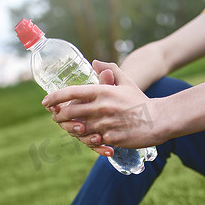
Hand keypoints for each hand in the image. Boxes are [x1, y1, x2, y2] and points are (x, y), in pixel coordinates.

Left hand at [42, 60, 162, 153]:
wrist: (159, 119)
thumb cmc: (140, 100)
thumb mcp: (127, 81)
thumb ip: (110, 70)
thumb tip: (94, 63)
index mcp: (102, 91)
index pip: (71, 92)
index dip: (54, 97)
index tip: (45, 101)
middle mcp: (101, 107)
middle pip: (69, 112)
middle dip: (58, 116)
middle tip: (56, 116)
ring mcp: (105, 124)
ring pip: (77, 128)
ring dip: (69, 128)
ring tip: (67, 127)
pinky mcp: (111, 138)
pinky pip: (91, 141)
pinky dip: (85, 139)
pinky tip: (84, 136)